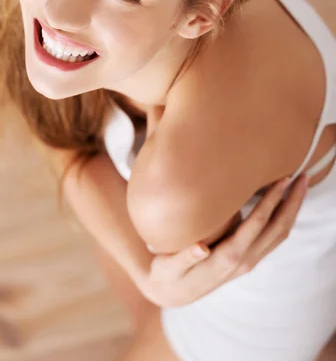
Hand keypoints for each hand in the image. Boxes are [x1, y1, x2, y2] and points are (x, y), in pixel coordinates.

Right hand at [139, 174, 308, 306]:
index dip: (271, 201)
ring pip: (280, 233)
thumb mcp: (168, 268)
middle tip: (302, 177)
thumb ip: (184, 257)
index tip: (282, 180)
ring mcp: (249, 260)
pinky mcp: (247, 258)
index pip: (256, 225)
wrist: (171, 293)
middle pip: (278, 229)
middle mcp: (244, 261)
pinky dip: (284, 217)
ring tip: (300, 184)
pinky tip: (284, 201)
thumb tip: (200, 247)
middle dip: (292, 202)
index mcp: (227, 259)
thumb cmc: (167, 274)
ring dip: (293, 209)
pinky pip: (273, 237)